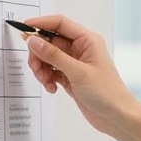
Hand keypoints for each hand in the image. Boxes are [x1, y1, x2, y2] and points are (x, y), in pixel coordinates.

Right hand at [20, 15, 140, 140]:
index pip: (60, 23)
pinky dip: (47, 78)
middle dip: (38, 54)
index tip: (23, 30)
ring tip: (46, 81)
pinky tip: (52, 88)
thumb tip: (33, 40)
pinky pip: (51, 71)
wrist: (117, 117)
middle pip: (49, 41)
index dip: (40, 24)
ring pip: (48, 57)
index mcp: (88, 40)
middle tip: (36, 68)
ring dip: (41, 68)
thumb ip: (53, 55)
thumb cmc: (107, 93)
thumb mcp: (78, 72)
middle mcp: (81, 49)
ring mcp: (75, 63)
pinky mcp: (71, 77)